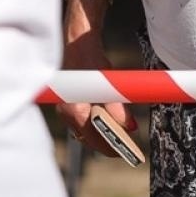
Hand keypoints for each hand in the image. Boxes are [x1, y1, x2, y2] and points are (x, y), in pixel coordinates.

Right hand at [58, 35, 134, 160]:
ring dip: (101, 135)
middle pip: (88, 138)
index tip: (125, 153)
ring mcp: (65, 110)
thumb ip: (118, 108)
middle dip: (107, 142)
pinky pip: (82, 123)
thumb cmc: (90, 61)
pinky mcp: (68, 105)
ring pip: (85, 131)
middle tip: (127, 147)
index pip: (93, 138)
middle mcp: (66, 113)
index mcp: (73, 110)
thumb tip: (130, 127)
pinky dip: (95, 126)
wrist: (76, 43)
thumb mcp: (108, 84)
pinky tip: (109, 124)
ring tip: (121, 137)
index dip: (110, 147)